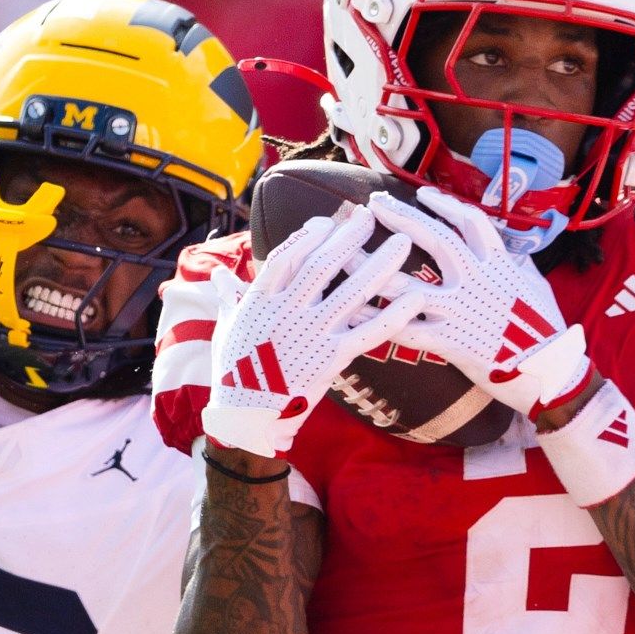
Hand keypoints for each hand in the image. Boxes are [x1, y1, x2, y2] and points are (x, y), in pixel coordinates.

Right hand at [202, 209, 425, 458]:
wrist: (244, 417)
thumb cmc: (232, 373)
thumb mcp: (225, 328)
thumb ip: (228, 297)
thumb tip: (218, 274)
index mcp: (261, 300)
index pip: (287, 257)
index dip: (308, 236)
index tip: (326, 222)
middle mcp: (288, 310)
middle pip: (324, 265)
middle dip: (349, 237)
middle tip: (370, 216)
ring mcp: (311, 332)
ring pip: (352, 291)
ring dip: (380, 265)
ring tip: (404, 243)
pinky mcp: (331, 357)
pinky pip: (369, 332)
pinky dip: (394, 315)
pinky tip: (416, 299)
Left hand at [366, 189, 591, 415]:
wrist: (551, 373)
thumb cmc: (546, 330)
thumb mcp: (535, 285)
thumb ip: (516, 263)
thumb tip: (510, 249)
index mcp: (498, 263)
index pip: (469, 222)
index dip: (444, 204)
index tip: (420, 193)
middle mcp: (476, 280)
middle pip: (433, 240)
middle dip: (401, 218)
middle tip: (371, 204)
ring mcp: (461, 310)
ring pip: (407, 283)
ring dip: (372, 268)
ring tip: (344, 253)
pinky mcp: (450, 341)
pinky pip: (404, 328)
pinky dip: (375, 320)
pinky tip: (350, 313)